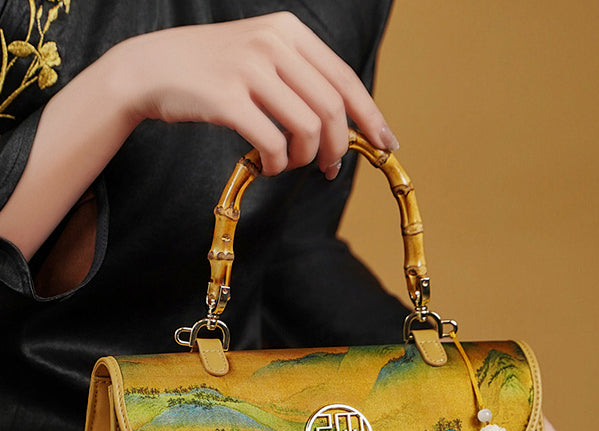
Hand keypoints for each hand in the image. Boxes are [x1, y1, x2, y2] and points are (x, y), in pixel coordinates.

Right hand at [115, 12, 398, 176]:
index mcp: (288, 30)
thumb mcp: (260, 54)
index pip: (344, 78)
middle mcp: (272, 43)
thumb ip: (298, 77)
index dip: (370, 116)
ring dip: (305, 158)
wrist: (149, 68)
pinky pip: (272, 142)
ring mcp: (248, 68)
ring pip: (307, 128)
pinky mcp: (226, 98)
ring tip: (288, 164)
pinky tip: (267, 166)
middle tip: (330, 169)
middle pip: (331, 108)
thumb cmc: (210, 70)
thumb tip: (341, 123)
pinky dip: (277, 163)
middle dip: (338, 148)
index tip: (386, 144)